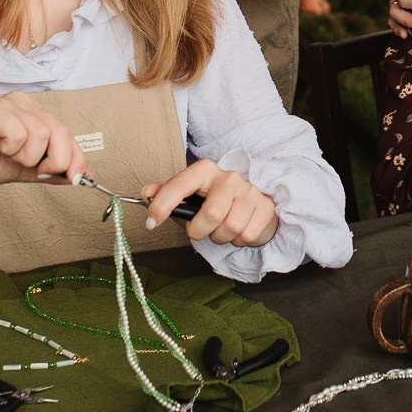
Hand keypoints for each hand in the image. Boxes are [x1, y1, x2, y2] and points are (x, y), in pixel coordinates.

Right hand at [0, 92, 88, 202]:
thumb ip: (53, 170)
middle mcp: (23, 102)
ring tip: (6, 154)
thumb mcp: (26, 170)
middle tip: (31, 168)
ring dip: (24, 157)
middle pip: (58, 132)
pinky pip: (17, 132)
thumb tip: (85, 177)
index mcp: (34, 113)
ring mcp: (6, 102)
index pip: (66, 133)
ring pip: (39, 135)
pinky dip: (10, 148)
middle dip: (51, 161)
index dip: (75, 158)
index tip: (77, 180)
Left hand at [141, 159, 277, 246]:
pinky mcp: (265, 206)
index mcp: (205, 170)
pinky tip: (237, 230)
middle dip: (201, 231)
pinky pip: (247, 235)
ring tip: (220, 229)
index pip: (180, 185)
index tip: (151, 223)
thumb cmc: (215, 201)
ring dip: (221, 238)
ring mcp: (250, 191)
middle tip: (201, 230)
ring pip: (230, 228)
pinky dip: (238, 241)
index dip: (163, 205)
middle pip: (212, 214)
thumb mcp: (190, 196)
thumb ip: (167, 194)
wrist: (253, 202)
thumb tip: (146, 193)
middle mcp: (228, 177)